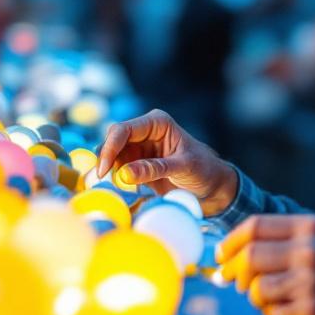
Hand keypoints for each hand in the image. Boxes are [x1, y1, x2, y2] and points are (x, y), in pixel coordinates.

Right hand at [95, 109, 237, 214]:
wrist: (212, 186)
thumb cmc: (204, 170)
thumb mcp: (183, 168)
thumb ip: (155, 169)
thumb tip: (124, 174)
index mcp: (157, 123)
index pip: (124, 129)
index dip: (110, 147)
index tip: (103, 169)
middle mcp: (145, 132)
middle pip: (113, 141)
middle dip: (106, 159)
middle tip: (102, 181)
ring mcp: (139, 149)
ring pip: (113, 156)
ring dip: (108, 171)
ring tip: (111, 188)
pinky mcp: (136, 165)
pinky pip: (118, 169)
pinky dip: (114, 179)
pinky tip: (116, 190)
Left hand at [217, 214, 314, 314]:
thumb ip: (291, 241)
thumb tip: (241, 254)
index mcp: (310, 227)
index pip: (253, 227)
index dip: (230, 243)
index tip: (221, 256)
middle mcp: (308, 249)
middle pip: (249, 257)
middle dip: (233, 273)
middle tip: (232, 283)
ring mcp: (309, 279)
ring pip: (256, 289)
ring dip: (255, 300)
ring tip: (270, 302)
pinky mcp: (311, 308)